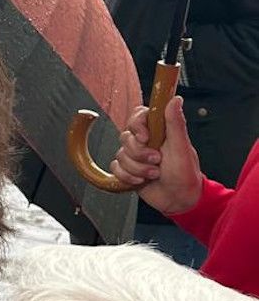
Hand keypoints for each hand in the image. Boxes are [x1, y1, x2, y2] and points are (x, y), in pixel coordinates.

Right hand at [109, 96, 203, 213]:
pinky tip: (141, 180)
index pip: (138, 115)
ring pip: (120, 154)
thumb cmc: (186, 174)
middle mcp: (145, 141)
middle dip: (139, 153)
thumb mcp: (182, 148)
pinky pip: (115, 167)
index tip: (146, 137)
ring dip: (137, 168)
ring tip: (154, 174)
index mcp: (159, 131)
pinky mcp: (127, 169)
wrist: (180, 200)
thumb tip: (175, 99)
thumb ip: (176, 123)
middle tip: (157, 161)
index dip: (137, 125)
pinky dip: (127, 176)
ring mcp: (135, 155)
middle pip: (126, 137)